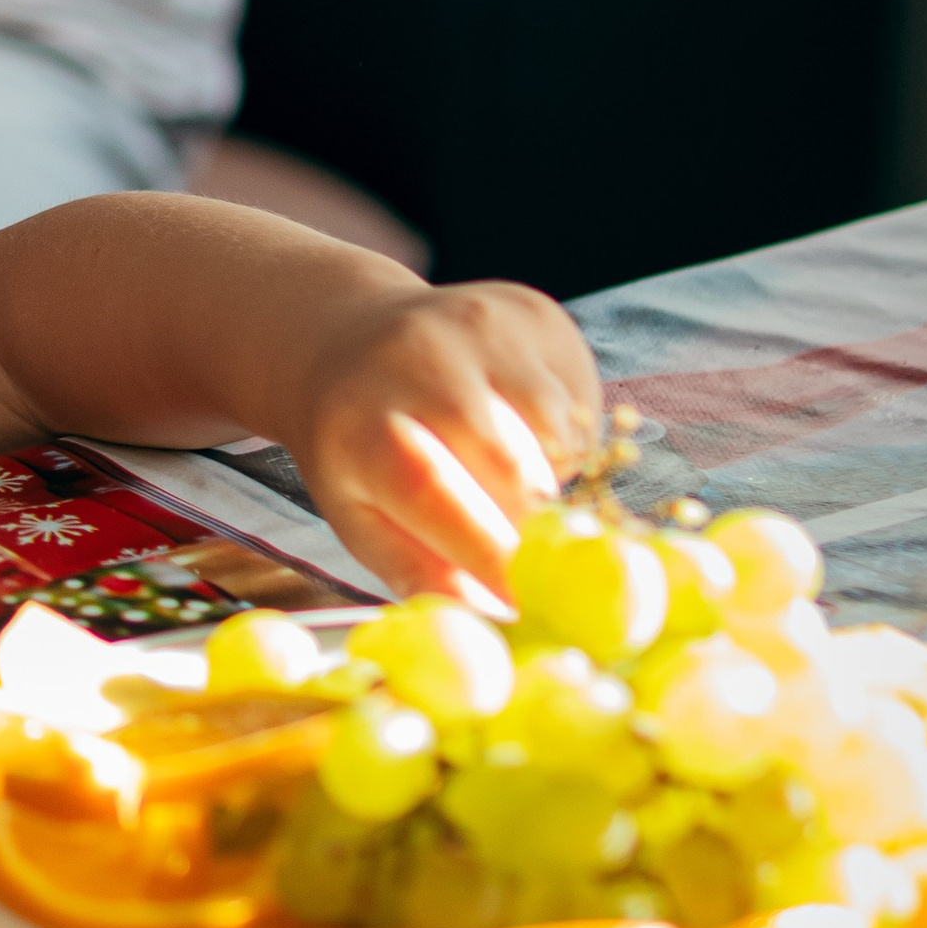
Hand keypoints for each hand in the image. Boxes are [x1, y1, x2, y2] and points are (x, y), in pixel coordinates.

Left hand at [285, 278, 600, 604]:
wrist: (346, 340)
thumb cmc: (357, 450)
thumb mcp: (358, 517)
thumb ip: (419, 571)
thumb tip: (494, 617)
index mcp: (361, 423)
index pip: (436, 492)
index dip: (492, 554)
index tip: (529, 603)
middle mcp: (418, 357)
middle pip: (510, 465)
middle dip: (531, 523)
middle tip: (528, 552)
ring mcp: (479, 321)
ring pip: (557, 432)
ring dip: (549, 475)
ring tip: (501, 476)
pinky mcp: (530, 310)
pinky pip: (580, 400)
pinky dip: (563, 435)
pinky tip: (518, 430)